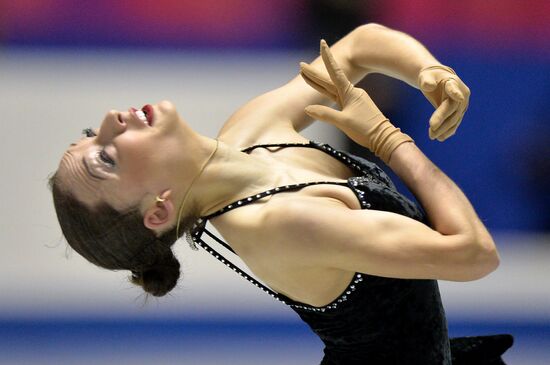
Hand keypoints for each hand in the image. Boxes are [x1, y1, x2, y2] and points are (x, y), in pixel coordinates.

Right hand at [300, 40, 412, 162]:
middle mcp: (351, 93)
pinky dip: (327, 94)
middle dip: (314, 74)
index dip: (327, 58)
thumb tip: (307, 108)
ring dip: (318, 84)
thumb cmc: (365, 129)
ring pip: (332, 90)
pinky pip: (337, 98)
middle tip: (301, 65)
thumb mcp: (342, 122)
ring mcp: (353, 100)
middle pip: (328, 81)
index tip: (322, 43)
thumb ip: (324, 114)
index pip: (334, 71)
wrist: (384, 137)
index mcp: (349, 93)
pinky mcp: (354, 107)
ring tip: (306, 76)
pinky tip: (324, 92)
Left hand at [418, 65, 469, 140]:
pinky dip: (447, 131)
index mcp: (453, 82)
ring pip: (454, 119)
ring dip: (444, 129)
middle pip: (453, 109)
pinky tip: (440, 138)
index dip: (456, 93)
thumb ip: (426, 81)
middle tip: (431, 130)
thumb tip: (428, 86)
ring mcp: (462, 105)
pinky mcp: (459, 113)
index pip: (453, 89)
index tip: (459, 97)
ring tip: (432, 136)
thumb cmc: (430, 77)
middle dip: (442, 120)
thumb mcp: (426, 77)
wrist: (437, 80)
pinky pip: (454, 123)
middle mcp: (462, 94)